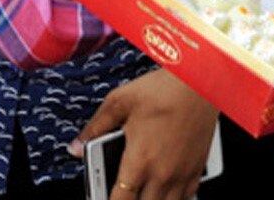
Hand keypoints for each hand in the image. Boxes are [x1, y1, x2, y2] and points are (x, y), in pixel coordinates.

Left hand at [69, 69, 216, 199]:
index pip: (121, 199)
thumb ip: (95, 128)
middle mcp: (163, 175)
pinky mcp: (197, 171)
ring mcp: (183, 176)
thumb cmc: (159, 91)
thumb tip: (75, 147)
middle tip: (120, 190)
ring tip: (139, 189)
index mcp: (141, 160)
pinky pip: (184, 198)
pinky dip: (171, 198)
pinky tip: (161, 187)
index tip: (102, 196)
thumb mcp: (118, 103)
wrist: (198, 85)